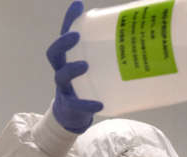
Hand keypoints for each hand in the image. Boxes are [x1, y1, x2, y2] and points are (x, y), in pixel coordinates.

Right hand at [46, 0, 102, 133]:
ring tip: (85, 65)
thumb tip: (132, 35)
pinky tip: (100, 104)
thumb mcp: (95, 68)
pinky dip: (88, 104)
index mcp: (68, 59)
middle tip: (76, 35)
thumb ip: (106, 54)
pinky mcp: (72, 106)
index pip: (64, 37)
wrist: (74, 115)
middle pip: (54, 54)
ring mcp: (65, 89)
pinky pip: (77, 104)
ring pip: (61, 76)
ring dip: (71, 69)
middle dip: (62, 42)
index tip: (79, 5)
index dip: (68, 21)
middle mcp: (62, 71)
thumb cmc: (87, 85)